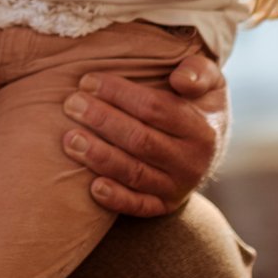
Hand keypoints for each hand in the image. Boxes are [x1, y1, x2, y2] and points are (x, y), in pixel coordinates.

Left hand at [60, 54, 227, 216]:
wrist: (208, 146)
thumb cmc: (195, 103)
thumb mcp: (208, 81)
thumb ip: (198, 71)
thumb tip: (180, 80)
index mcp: (202, 128)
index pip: (155, 108)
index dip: (118, 93)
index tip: (87, 81)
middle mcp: (192, 162)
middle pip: (141, 140)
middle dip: (102, 121)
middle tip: (72, 104)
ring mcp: (178, 187)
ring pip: (135, 173)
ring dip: (100, 157)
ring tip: (69, 139)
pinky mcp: (164, 206)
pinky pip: (139, 206)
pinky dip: (117, 199)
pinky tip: (93, 187)